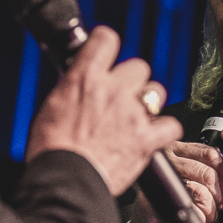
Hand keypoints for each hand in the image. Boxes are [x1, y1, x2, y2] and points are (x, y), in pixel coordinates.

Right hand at [25, 27, 182, 194]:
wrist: (65, 182)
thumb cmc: (52, 151)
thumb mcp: (52, 107)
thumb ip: (73, 90)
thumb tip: (79, 84)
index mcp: (85, 78)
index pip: (106, 40)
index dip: (107, 45)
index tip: (107, 53)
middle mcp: (113, 90)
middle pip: (138, 67)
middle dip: (130, 81)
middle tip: (119, 98)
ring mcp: (132, 114)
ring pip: (156, 91)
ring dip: (148, 102)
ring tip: (135, 118)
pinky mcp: (146, 139)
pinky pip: (170, 126)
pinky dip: (165, 131)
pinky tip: (154, 136)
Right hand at [165, 141, 222, 222]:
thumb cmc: (173, 203)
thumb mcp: (199, 184)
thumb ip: (219, 179)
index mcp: (179, 150)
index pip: (210, 153)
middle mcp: (168, 158)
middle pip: (207, 171)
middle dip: (218, 193)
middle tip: (218, 204)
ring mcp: (160, 177)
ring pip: (198, 187)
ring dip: (209, 205)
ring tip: (206, 213)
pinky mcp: (156, 196)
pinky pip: (188, 203)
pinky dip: (198, 213)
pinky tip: (195, 216)